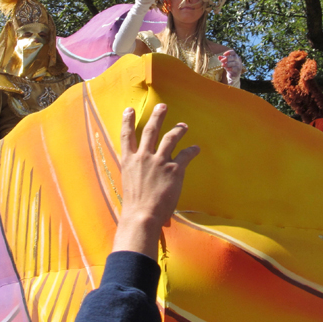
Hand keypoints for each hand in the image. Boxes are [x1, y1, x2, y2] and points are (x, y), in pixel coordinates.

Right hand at [114, 104, 199, 258]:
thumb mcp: (128, 183)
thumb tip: (140, 172)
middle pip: (150, 130)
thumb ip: (134, 172)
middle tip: (163, 106)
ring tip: (183, 125)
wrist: (142, 216)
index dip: (127, 120)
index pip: (126, 135)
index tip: (128, 110)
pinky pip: (186, 154)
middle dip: (157, 116)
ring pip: (170, 138)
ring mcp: (159, 161)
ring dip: (178, 129)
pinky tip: (196, 148)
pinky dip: (192, 150)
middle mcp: (143, 157)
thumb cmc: (134, 205)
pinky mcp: (174, 169)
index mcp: (129, 160)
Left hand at [219, 50, 243, 80]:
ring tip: (222, 65)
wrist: (233, 74)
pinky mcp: (238, 70)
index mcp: (234, 56)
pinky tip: (227, 69)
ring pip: (234, 63)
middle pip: (234, 58)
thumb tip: (219, 57)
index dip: (229, 52)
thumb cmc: (229, 65)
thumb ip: (222, 59)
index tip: (224, 54)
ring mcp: (239, 65)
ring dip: (228, 64)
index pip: (233, 52)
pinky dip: (230, 69)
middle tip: (221, 60)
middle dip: (227, 58)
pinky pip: (235, 69)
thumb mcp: (225, 61)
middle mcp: (238, 60)